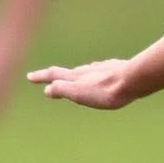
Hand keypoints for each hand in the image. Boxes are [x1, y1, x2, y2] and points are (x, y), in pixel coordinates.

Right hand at [27, 57, 145, 109]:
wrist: (134, 79)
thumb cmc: (107, 91)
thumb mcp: (80, 94)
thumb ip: (63, 90)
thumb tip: (47, 89)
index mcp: (76, 77)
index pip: (54, 75)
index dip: (41, 77)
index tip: (29, 76)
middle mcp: (87, 70)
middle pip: (68, 72)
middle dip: (56, 75)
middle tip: (48, 77)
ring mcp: (101, 68)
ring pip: (85, 70)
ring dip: (76, 74)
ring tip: (73, 77)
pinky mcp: (116, 69)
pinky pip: (101, 70)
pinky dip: (95, 73)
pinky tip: (101, 74)